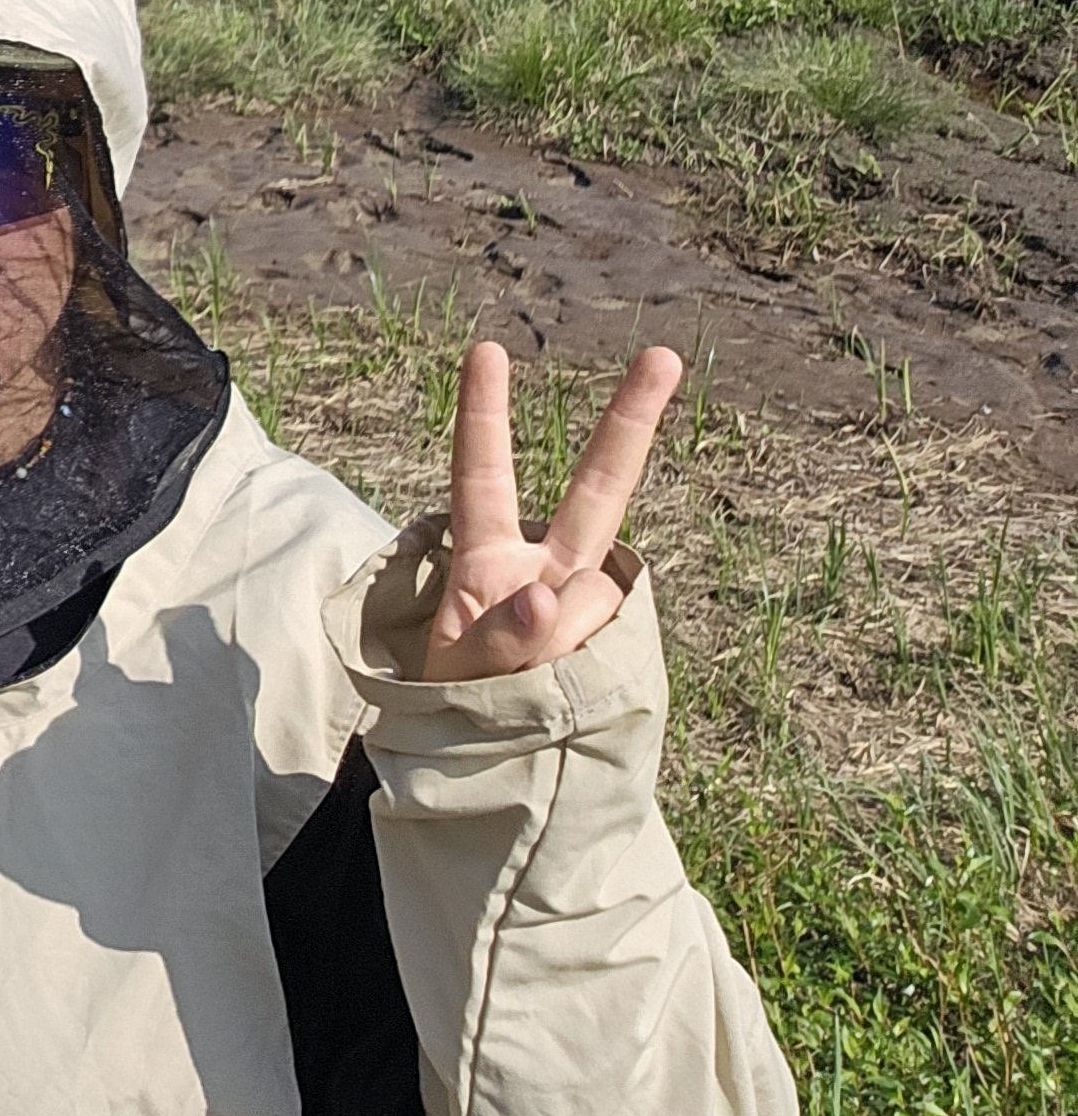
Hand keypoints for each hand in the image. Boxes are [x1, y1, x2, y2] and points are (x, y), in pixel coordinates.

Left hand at [426, 340, 678, 680]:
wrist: (503, 766)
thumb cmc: (462, 701)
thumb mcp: (453, 673)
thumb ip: (495, 639)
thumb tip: (551, 602)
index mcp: (486, 557)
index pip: (482, 476)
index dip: (484, 416)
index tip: (488, 349)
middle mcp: (545, 567)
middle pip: (597, 487)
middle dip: (630, 422)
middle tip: (662, 354)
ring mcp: (587, 604)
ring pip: (596, 595)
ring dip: (556, 639)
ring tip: (524, 675)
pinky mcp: (616, 644)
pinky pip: (605, 642)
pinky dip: (576, 664)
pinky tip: (563, 680)